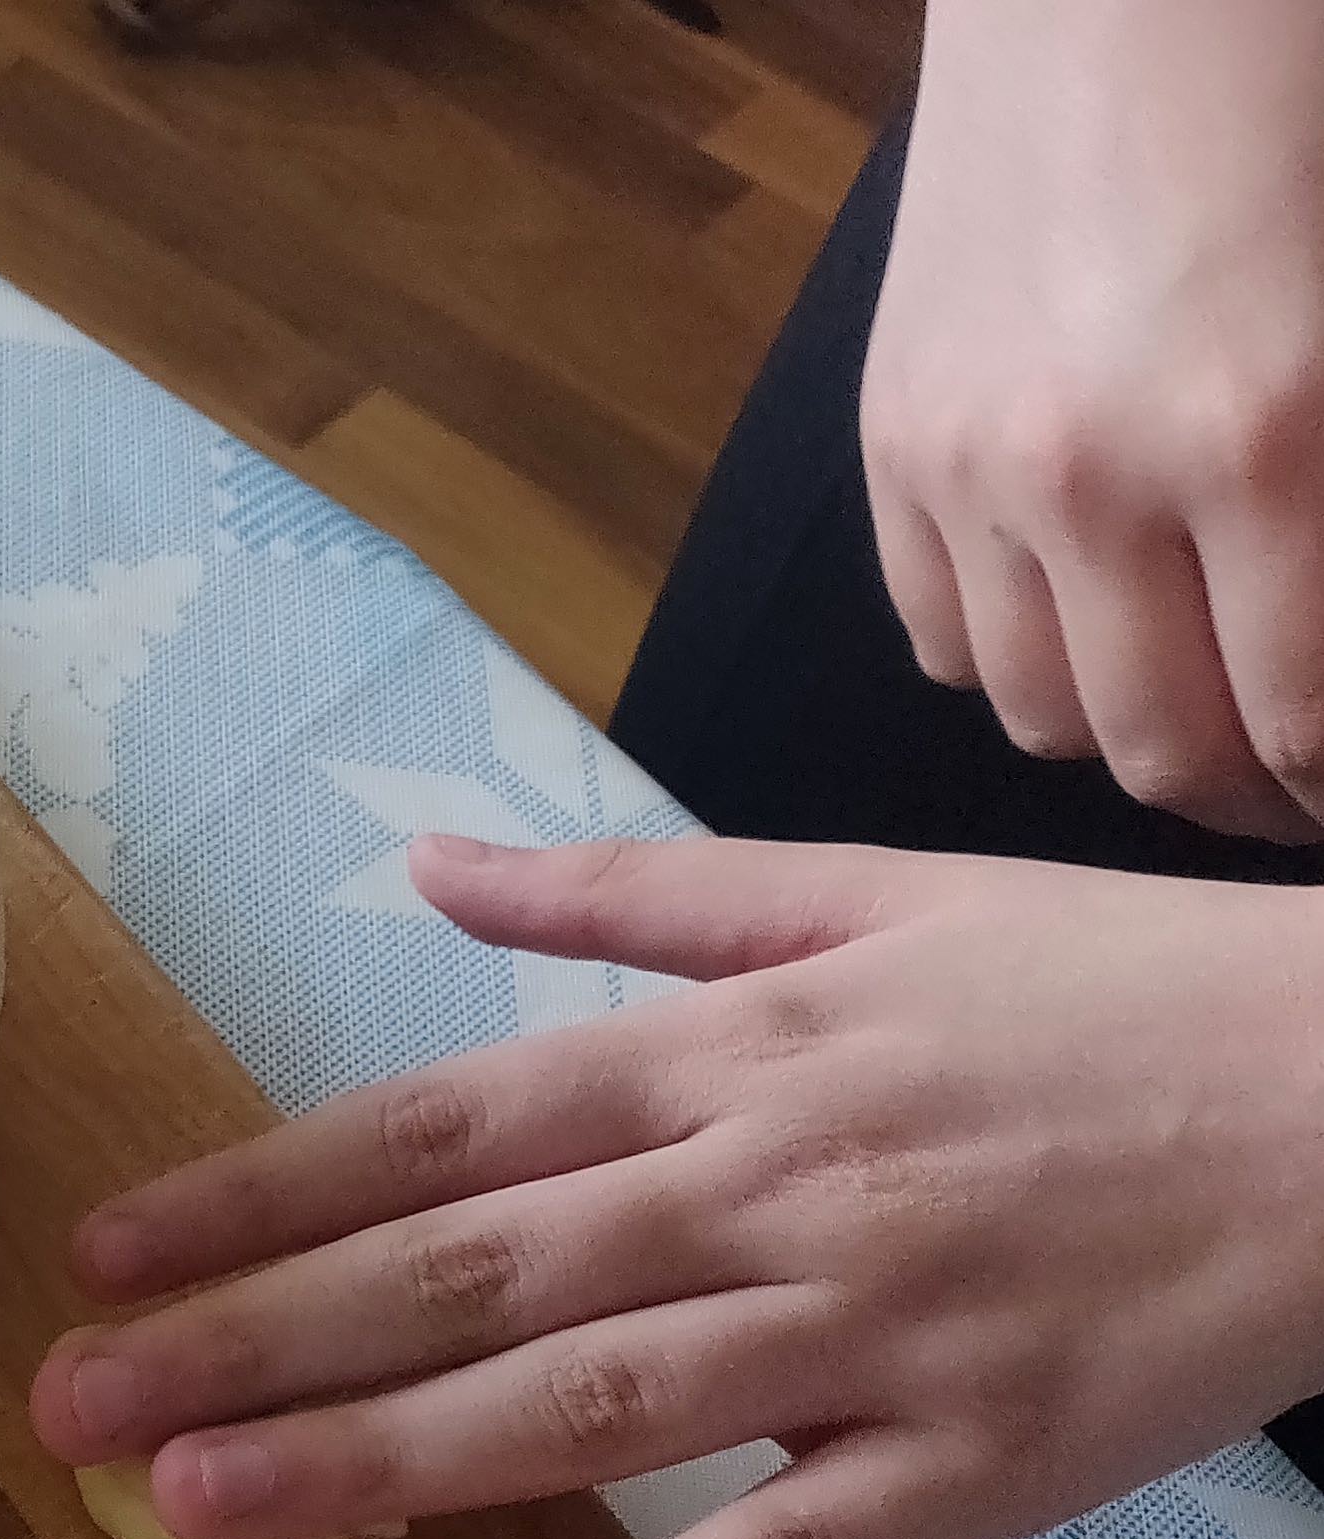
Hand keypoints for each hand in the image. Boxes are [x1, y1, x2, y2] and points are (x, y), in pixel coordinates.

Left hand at [30, 834, 1323, 1538]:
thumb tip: (430, 863)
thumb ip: (631, 900)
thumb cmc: (1108, 992)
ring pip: (591, 1407)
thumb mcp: (864, 895)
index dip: (257, 1194)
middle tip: (71, 1411)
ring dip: (385, 1460)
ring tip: (207, 1509)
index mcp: (730, 1057)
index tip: (101, 1255)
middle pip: (469, 1273)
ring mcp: (878, 1331)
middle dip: (254, 1339)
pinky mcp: (992, 1460)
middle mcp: (770, 1187)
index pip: (439, 1128)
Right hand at [864, 0, 1323, 838]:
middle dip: (1245, 796)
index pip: (1299, 722)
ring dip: (1126, 733)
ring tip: (1189, 706)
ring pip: (1040, 716)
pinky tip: (1082, 613)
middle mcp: (1095, 479)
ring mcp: (970, 469)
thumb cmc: (1293, 104)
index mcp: (1265, 435)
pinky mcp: (892, 445)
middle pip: (1159, 753)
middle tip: (1290, 790)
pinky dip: (1015, 658)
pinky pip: (943, 635)